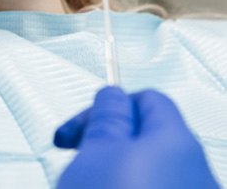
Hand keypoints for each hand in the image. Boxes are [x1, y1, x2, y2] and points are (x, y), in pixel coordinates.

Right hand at [54, 87, 218, 188]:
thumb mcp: (97, 151)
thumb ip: (107, 114)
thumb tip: (114, 93)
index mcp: (177, 141)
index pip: (147, 99)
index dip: (108, 107)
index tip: (79, 127)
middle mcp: (195, 171)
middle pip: (146, 135)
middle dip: (106, 140)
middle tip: (78, 156)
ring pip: (146, 168)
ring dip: (112, 168)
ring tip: (88, 182)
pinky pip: (151, 187)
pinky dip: (125, 187)